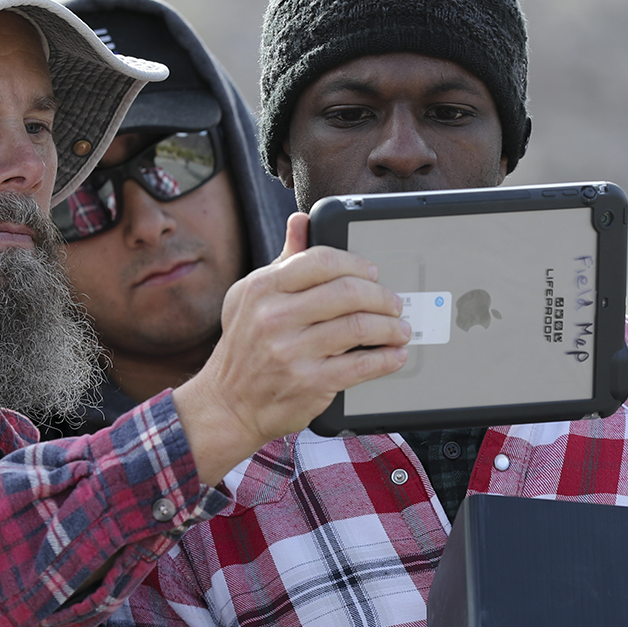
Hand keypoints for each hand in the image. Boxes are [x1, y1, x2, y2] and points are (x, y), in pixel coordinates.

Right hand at [172, 212, 408, 477]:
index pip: (321, 261)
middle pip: (347, 292)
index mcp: (263, 288)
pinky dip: (386, 359)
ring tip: (400, 329)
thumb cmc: (244, 348)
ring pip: (359, 327)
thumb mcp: (251, 298)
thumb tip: (301, 221)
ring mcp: (291, 351)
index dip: (356, 264)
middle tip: (394, 303)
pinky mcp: (309, 383)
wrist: (227, 405)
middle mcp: (274, 317)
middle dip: (382, 296)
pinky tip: (394, 355)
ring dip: (390, 328)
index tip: (373, 274)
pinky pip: (361, 365)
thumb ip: (283, 261)